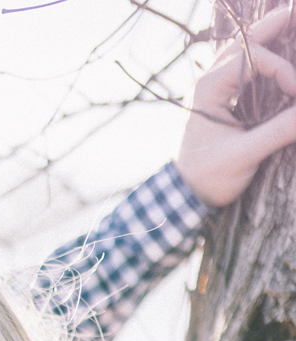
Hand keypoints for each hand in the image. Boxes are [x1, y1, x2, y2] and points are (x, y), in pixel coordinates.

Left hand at [176, 5, 295, 206]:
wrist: (181, 197)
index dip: (283, 71)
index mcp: (209, 88)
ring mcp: (209, 90)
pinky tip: (271, 56)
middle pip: (243, 42)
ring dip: (263, 39)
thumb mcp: (244, 156)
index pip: (255, 59)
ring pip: (239, 52)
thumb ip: (278, 131)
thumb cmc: (207, 178)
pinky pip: (237, 70)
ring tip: (286, 23)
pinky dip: (256, 60)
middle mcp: (207, 82)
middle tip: (293, 11)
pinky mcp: (215, 103)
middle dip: (270, 27)